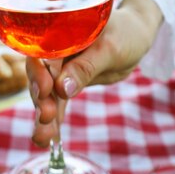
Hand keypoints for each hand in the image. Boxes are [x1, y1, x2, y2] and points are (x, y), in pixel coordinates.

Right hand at [27, 0, 162, 146]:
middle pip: (39, 76)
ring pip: (46, 93)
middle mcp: (53, 51)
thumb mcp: (109, 48)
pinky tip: (50, 140)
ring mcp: (59, 68)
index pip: (41, 54)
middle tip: (45, 118)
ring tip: (41, 138)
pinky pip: (58, 101)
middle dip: (40, 99)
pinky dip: (54, 120)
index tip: (46, 91)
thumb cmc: (124, 33)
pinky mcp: (67, 83)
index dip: (39, 73)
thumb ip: (85, 67)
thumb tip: (61, 89)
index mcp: (58, 34)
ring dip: (43, 116)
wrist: (135, 36)